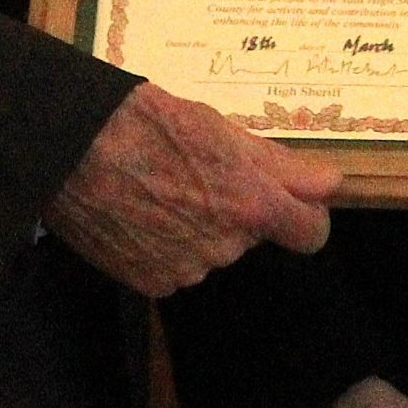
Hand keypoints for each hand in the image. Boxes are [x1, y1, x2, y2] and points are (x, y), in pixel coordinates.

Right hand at [45, 83, 336, 294]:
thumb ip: (281, 165)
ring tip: (165, 190)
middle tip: (202, 175)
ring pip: (214, 251)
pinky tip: (145, 214)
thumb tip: (331, 184)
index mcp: (251, 205)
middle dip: (239, 211)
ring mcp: (187, 270)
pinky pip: (179, 266)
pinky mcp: (151, 283)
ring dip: (202, 228)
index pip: (311, 234)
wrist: (75, 149)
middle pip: (253, 236)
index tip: (291, 201)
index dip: (305, 216)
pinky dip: (169, 246)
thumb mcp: (223, 129)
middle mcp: (225, 247)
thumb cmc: (152, 124)